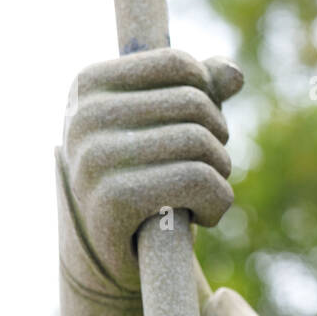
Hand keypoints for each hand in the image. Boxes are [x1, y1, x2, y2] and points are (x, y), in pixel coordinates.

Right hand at [61, 48, 243, 289]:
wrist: (112, 251)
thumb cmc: (142, 174)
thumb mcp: (163, 123)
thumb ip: (198, 88)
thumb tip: (233, 73)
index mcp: (88, 85)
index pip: (178, 64)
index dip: (207, 93)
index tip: (198, 124)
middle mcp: (83, 117)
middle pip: (195, 104)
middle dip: (218, 137)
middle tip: (208, 165)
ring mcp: (93, 158)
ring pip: (201, 142)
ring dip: (221, 172)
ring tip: (205, 190)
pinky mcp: (114, 200)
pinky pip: (199, 181)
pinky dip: (219, 202)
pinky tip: (203, 216)